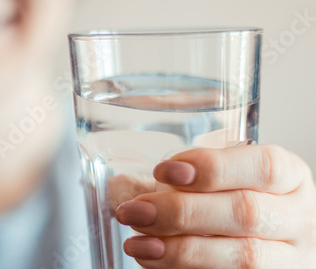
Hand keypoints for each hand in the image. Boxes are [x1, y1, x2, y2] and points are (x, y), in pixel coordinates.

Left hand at [115, 145, 315, 267]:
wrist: (254, 238)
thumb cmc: (229, 201)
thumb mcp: (218, 180)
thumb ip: (184, 178)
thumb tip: (126, 187)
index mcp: (289, 177)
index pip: (263, 167)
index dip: (212, 168)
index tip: (164, 171)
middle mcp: (298, 217)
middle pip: (246, 212)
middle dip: (182, 212)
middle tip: (136, 211)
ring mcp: (290, 258)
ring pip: (243, 257)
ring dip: (180, 249)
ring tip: (137, 243)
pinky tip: (152, 261)